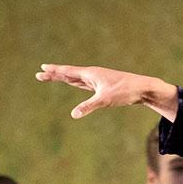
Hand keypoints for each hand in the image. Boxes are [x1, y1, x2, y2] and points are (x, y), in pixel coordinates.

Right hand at [35, 64, 179, 120]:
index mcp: (90, 74)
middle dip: (54, 74)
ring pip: (76, 78)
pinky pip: (84, 83)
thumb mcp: (105, 100)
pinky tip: (73, 81)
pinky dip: (75, 82)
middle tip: (40, 74)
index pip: (68, 72)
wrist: (142, 88)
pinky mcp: (102, 86)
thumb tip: (74, 114)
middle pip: (69, 74)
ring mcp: (97, 80)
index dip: (54, 71)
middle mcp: (92, 74)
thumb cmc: (125, 92)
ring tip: (52, 75)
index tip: (42, 69)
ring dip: (63, 77)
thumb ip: (89, 107)